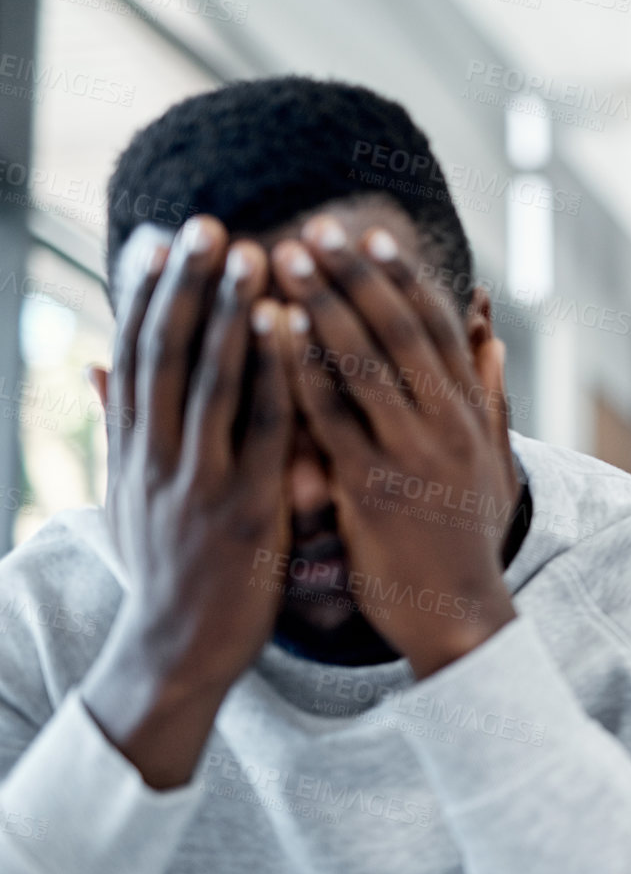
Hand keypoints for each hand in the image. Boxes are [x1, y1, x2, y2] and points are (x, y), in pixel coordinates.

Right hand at [82, 217, 298, 787]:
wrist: (175, 650)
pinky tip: (291, 331)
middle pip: (168, 353)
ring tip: (254, 255)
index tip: (162, 236)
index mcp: (132, 446)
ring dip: (232, 315)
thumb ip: (122, 425)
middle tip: (207, 223)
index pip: (137, 350)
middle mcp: (156, 455)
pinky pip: (263, 431)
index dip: (148, 291)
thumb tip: (95, 363)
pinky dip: (276, 376)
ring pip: (212, 382)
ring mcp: (197, 482)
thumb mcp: (130, 491)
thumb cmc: (168, 564)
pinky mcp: (243, 510)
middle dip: (188, 285)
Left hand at [271, 216, 518, 678]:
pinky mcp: (371, 486)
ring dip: (320, 304)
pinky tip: (269, 334)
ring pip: (364, 363)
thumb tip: (492, 339)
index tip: (372, 238)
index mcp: (472, 416)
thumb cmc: (467, 543)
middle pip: (399, 332)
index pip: (438, 331)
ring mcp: (411, 453)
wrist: (459, 615)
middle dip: (355, 276)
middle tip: (316, 228)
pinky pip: (330, 416)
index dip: (404, 281)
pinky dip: (299, 369)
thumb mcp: (495, 466)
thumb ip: (491, 399)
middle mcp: (447, 425)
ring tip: (281, 260)